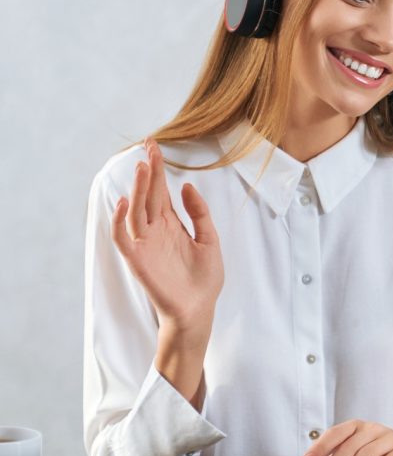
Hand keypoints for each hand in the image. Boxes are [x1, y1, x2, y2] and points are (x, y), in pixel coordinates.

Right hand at [111, 138, 224, 342]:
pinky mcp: (137, 259)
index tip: (154, 145)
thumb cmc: (204, 279)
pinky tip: (124, 201)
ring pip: (136, 210)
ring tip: (142, 167)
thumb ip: (200, 213)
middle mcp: (156, 230)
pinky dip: (119, 220)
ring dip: (138, 189)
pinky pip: (123, 236)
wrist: (199, 309)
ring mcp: (145, 243)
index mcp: (172, 223)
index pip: (161, 190)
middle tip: (148, 146)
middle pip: (148, 194)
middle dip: (148, 170)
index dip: (158, 168)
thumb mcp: (210, 240)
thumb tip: (188, 185)